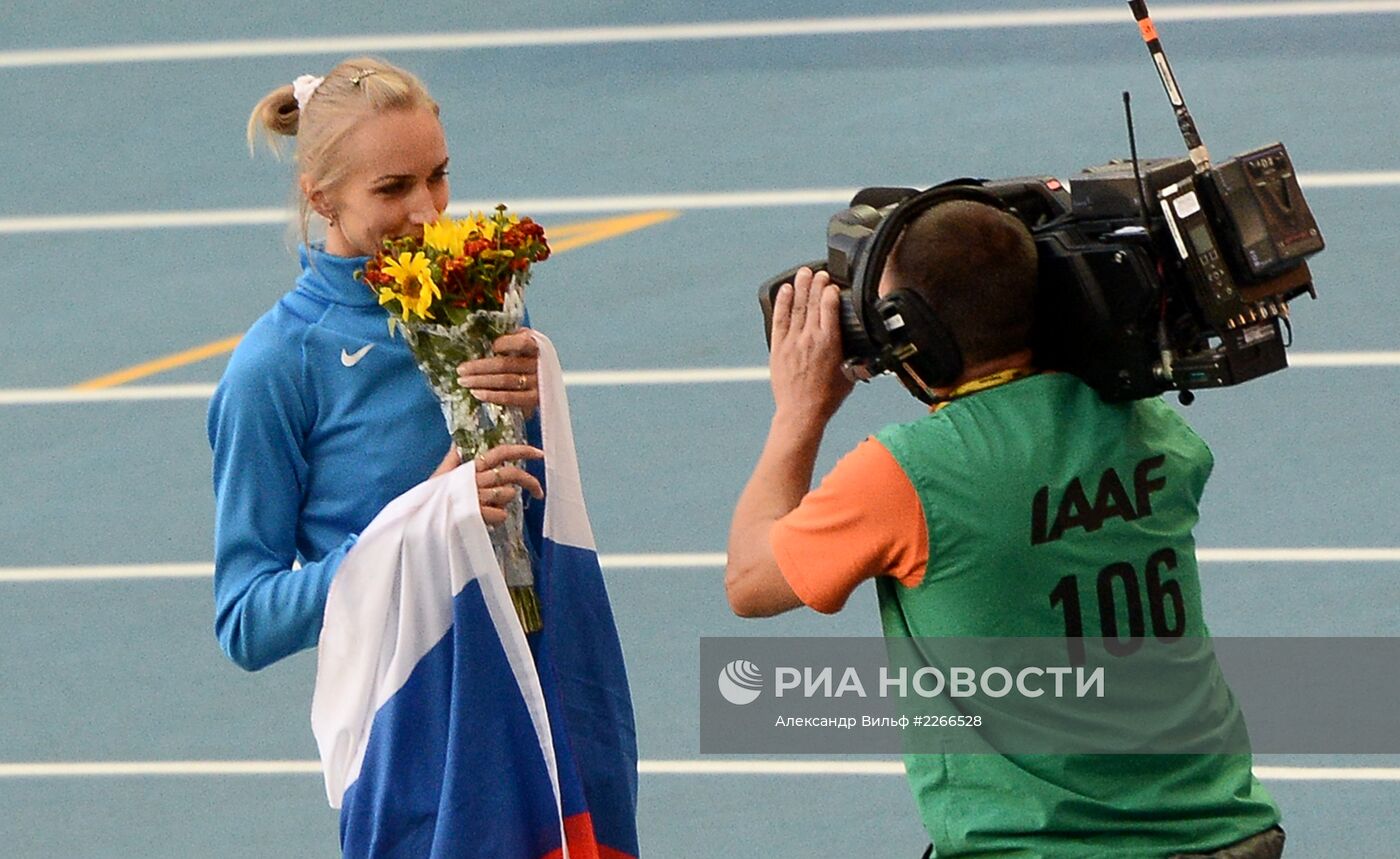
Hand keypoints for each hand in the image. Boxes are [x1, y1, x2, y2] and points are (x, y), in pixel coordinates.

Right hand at [427, 444, 544, 524]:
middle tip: (539, 492)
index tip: (540, 453)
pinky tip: (482, 521)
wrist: (414, 524)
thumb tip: (456, 445)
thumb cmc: (427, 502)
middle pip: (510, 473)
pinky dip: (495, 518)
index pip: (499, 453)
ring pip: (506, 494)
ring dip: (501, 504)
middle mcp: (473, 479)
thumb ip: (452, 461)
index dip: (521, 450)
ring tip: (487, 510)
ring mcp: (475, 496)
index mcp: (468, 468)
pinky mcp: (475, 513)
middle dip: (529, 481)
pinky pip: (500, 514)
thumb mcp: (439, 478)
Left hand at [457, 329, 539, 414]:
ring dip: (480, 382)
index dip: (506, 344)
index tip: (492, 347)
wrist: (551, 382)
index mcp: (538, 346)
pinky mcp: (534, 400)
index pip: (522, 343)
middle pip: (505, 364)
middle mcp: (538, 365)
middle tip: (460, 369)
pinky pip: (510, 398)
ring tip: (463, 381)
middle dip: (479, 367)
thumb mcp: (528, 343)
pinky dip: (491, 396)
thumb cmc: (532, 359)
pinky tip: (477, 394)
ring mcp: (537, 384)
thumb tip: (485, 336)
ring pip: (504, 381)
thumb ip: (514, 338)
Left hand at [768, 268, 854, 426]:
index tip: (832, 283)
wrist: (801, 412)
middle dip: (816, 284)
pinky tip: (785, 290)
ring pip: (797, 307)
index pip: (829, 308)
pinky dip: (783, 303)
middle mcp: (811, 338)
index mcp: (830, 343)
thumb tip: (866, 352)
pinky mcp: (778, 347)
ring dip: (801, 287)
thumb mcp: (850, 375)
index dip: (830, 292)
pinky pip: (780, 319)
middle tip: (819, 272)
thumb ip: (856, 359)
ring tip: (803, 273)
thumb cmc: (826, 398)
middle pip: (813, 302)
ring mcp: (793, 341)